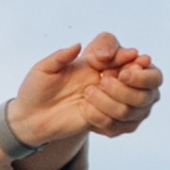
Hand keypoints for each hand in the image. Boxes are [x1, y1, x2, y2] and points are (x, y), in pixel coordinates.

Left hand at [11, 36, 161, 146]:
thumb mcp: (43, 69)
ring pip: (131, 105)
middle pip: (140, 82)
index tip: (130, 59)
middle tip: (105, 80)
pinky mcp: (102, 123)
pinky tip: (83, 111)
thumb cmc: (36, 89)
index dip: (130, 59)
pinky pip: (116, 123)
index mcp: (95, 65)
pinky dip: (101, 115)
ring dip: (113, 98)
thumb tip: (77, 46)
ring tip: (86, 94)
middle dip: (129, 79)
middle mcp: (106, 83)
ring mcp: (106, 104)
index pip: (124, 58)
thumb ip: (60, 57)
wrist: (29, 117)